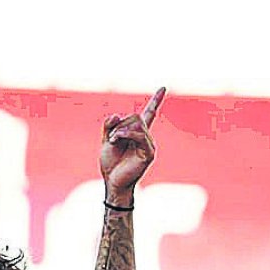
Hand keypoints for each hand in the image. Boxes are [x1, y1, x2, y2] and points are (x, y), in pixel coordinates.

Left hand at [99, 87, 164, 203]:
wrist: (111, 181)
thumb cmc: (110, 163)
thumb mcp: (106, 140)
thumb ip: (110, 126)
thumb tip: (116, 114)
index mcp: (138, 133)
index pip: (149, 113)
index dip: (156, 101)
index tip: (163, 88)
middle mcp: (146, 137)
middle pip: (136, 117)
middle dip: (119, 124)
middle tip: (111, 137)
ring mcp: (149, 144)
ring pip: (137, 124)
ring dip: (120, 130)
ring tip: (112, 141)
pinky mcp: (148, 153)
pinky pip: (139, 135)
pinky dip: (125, 134)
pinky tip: (115, 139)